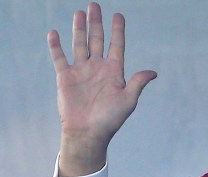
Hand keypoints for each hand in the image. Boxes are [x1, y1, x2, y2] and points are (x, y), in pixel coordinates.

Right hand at [48, 2, 156, 176]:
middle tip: (95, 5)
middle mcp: (97, 68)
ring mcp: (81, 71)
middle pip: (97, 39)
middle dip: (96, 22)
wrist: (88, 132)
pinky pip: (60, 57)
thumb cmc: (110, 120)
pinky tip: (54, 33)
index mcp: (113, 71)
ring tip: (80, 12)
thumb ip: (137, 83)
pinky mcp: (65, 77)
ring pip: (80, 44)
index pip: (116, 46)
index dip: (117, 31)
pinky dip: (56, 45)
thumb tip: (153, 72)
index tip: (118, 15)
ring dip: (79, 28)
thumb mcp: (128, 100)